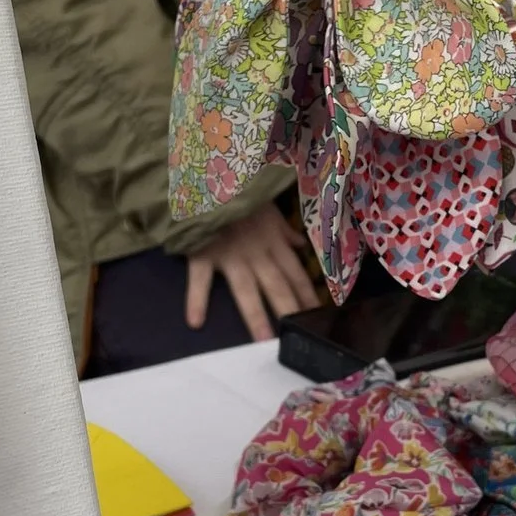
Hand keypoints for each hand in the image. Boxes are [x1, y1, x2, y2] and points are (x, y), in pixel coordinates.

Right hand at [184, 202, 319, 340]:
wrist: (208, 174)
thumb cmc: (240, 190)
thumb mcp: (268, 206)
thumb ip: (283, 229)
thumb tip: (300, 245)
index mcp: (273, 241)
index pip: (296, 274)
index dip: (308, 296)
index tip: (319, 318)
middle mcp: (257, 252)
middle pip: (277, 286)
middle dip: (289, 312)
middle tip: (299, 339)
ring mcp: (230, 255)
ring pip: (246, 289)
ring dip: (255, 316)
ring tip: (263, 342)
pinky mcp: (203, 253)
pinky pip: (200, 279)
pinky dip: (196, 299)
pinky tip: (196, 322)